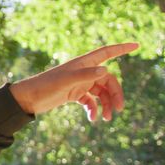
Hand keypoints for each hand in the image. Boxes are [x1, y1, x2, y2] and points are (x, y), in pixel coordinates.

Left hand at [9, 43, 138, 120]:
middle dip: (115, 94)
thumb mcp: (65, 81)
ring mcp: (79, 83)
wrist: (27, 99)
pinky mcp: (73, 94)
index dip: (121, 49)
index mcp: (82, 63)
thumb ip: (85, 75)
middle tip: (119, 109)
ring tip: (107, 119)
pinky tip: (93, 119)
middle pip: (108, 80)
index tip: (136, 46)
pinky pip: (90, 101)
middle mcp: (83, 72)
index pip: (106, 53)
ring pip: (100, 92)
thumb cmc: (44, 86)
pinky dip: (94, 109)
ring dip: (106, 105)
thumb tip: (106, 70)